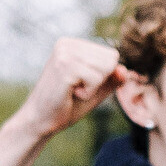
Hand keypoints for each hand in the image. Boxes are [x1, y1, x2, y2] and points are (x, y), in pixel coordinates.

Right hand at [13, 36, 127, 141]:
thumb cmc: (66, 106)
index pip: (111, 55)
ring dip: (93, 87)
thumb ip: (111, 79)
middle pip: (111, 60)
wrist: (40, 121)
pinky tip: (70, 94)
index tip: (81, 84)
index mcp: (73, 44)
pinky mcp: (64, 67)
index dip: (104, 77)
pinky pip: (96, 79)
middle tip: (76, 89)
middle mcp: (67, 44)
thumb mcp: (95, 90)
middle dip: (99, 81)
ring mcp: (64, 53)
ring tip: (73, 91)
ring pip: (106, 68)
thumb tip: (125, 70)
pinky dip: (88, 93)